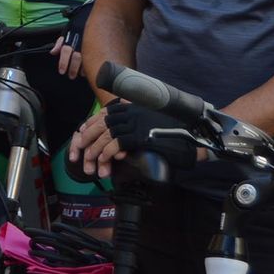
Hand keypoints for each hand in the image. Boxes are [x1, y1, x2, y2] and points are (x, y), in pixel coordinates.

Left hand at [53, 0, 93, 78]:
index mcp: (72, 38)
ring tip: (79, 74)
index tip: (62, 71)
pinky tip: (90, 69)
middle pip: (76, 58)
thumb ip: (59, 42)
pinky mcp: (100, 44)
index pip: (66, 52)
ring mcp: (91, 43)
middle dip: (73, 69)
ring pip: (87, 59)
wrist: (97, 12)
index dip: (63, 62)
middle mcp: (81, 41)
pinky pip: (97, 56)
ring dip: (82, 69)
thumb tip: (53, 52)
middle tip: (70, 76)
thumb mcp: (67, 30)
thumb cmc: (79, 23)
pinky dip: (93, 64)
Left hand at [73, 101, 198, 177]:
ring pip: (104, 137)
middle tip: (78, 157)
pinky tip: (106, 164)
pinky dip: (107, 155)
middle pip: (98, 126)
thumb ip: (132, 122)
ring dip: (95, 153)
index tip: (79, 139)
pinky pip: (116, 145)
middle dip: (85, 142)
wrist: (195, 132)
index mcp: (130, 106)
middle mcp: (130, 112)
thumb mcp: (148, 120)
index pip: (101, 115)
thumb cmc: (173, 129)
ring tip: (92, 166)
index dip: (87, 128)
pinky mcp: (140, 135)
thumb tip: (115, 134)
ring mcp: (135, 122)